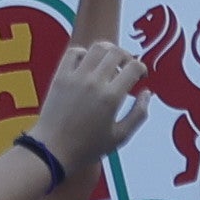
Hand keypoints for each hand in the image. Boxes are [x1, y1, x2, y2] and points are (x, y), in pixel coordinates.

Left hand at [27, 34, 150, 167]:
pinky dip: (84, 53)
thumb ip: (139, 114)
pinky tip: (88, 64)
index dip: (141, 68)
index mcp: (111, 97)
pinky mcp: (60, 77)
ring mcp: (75, 77)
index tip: (140, 76)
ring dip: (108, 51)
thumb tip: (147, 93)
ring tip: (110, 63)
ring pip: (97, 48)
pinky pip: (73, 52)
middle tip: (127, 68)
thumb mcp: (120, 137)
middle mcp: (94, 82)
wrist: (53, 150)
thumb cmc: (88, 148)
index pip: (133, 67)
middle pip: (116, 53)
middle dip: (127, 57)